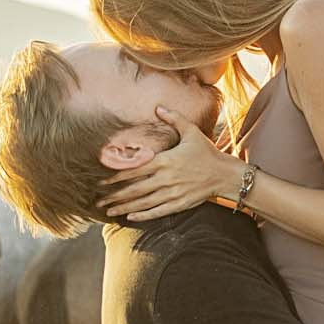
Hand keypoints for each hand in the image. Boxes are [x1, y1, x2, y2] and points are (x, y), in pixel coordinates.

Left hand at [98, 112, 235, 221]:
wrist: (225, 174)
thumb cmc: (207, 152)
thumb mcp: (191, 132)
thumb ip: (173, 119)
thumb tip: (158, 107)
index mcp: (166, 161)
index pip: (136, 170)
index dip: (117, 176)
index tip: (102, 181)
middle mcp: (167, 178)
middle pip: (135, 189)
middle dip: (115, 195)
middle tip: (98, 200)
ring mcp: (173, 193)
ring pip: (144, 202)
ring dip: (125, 207)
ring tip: (109, 211)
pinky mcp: (180, 204)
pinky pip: (158, 211)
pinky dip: (143, 215)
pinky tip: (130, 216)